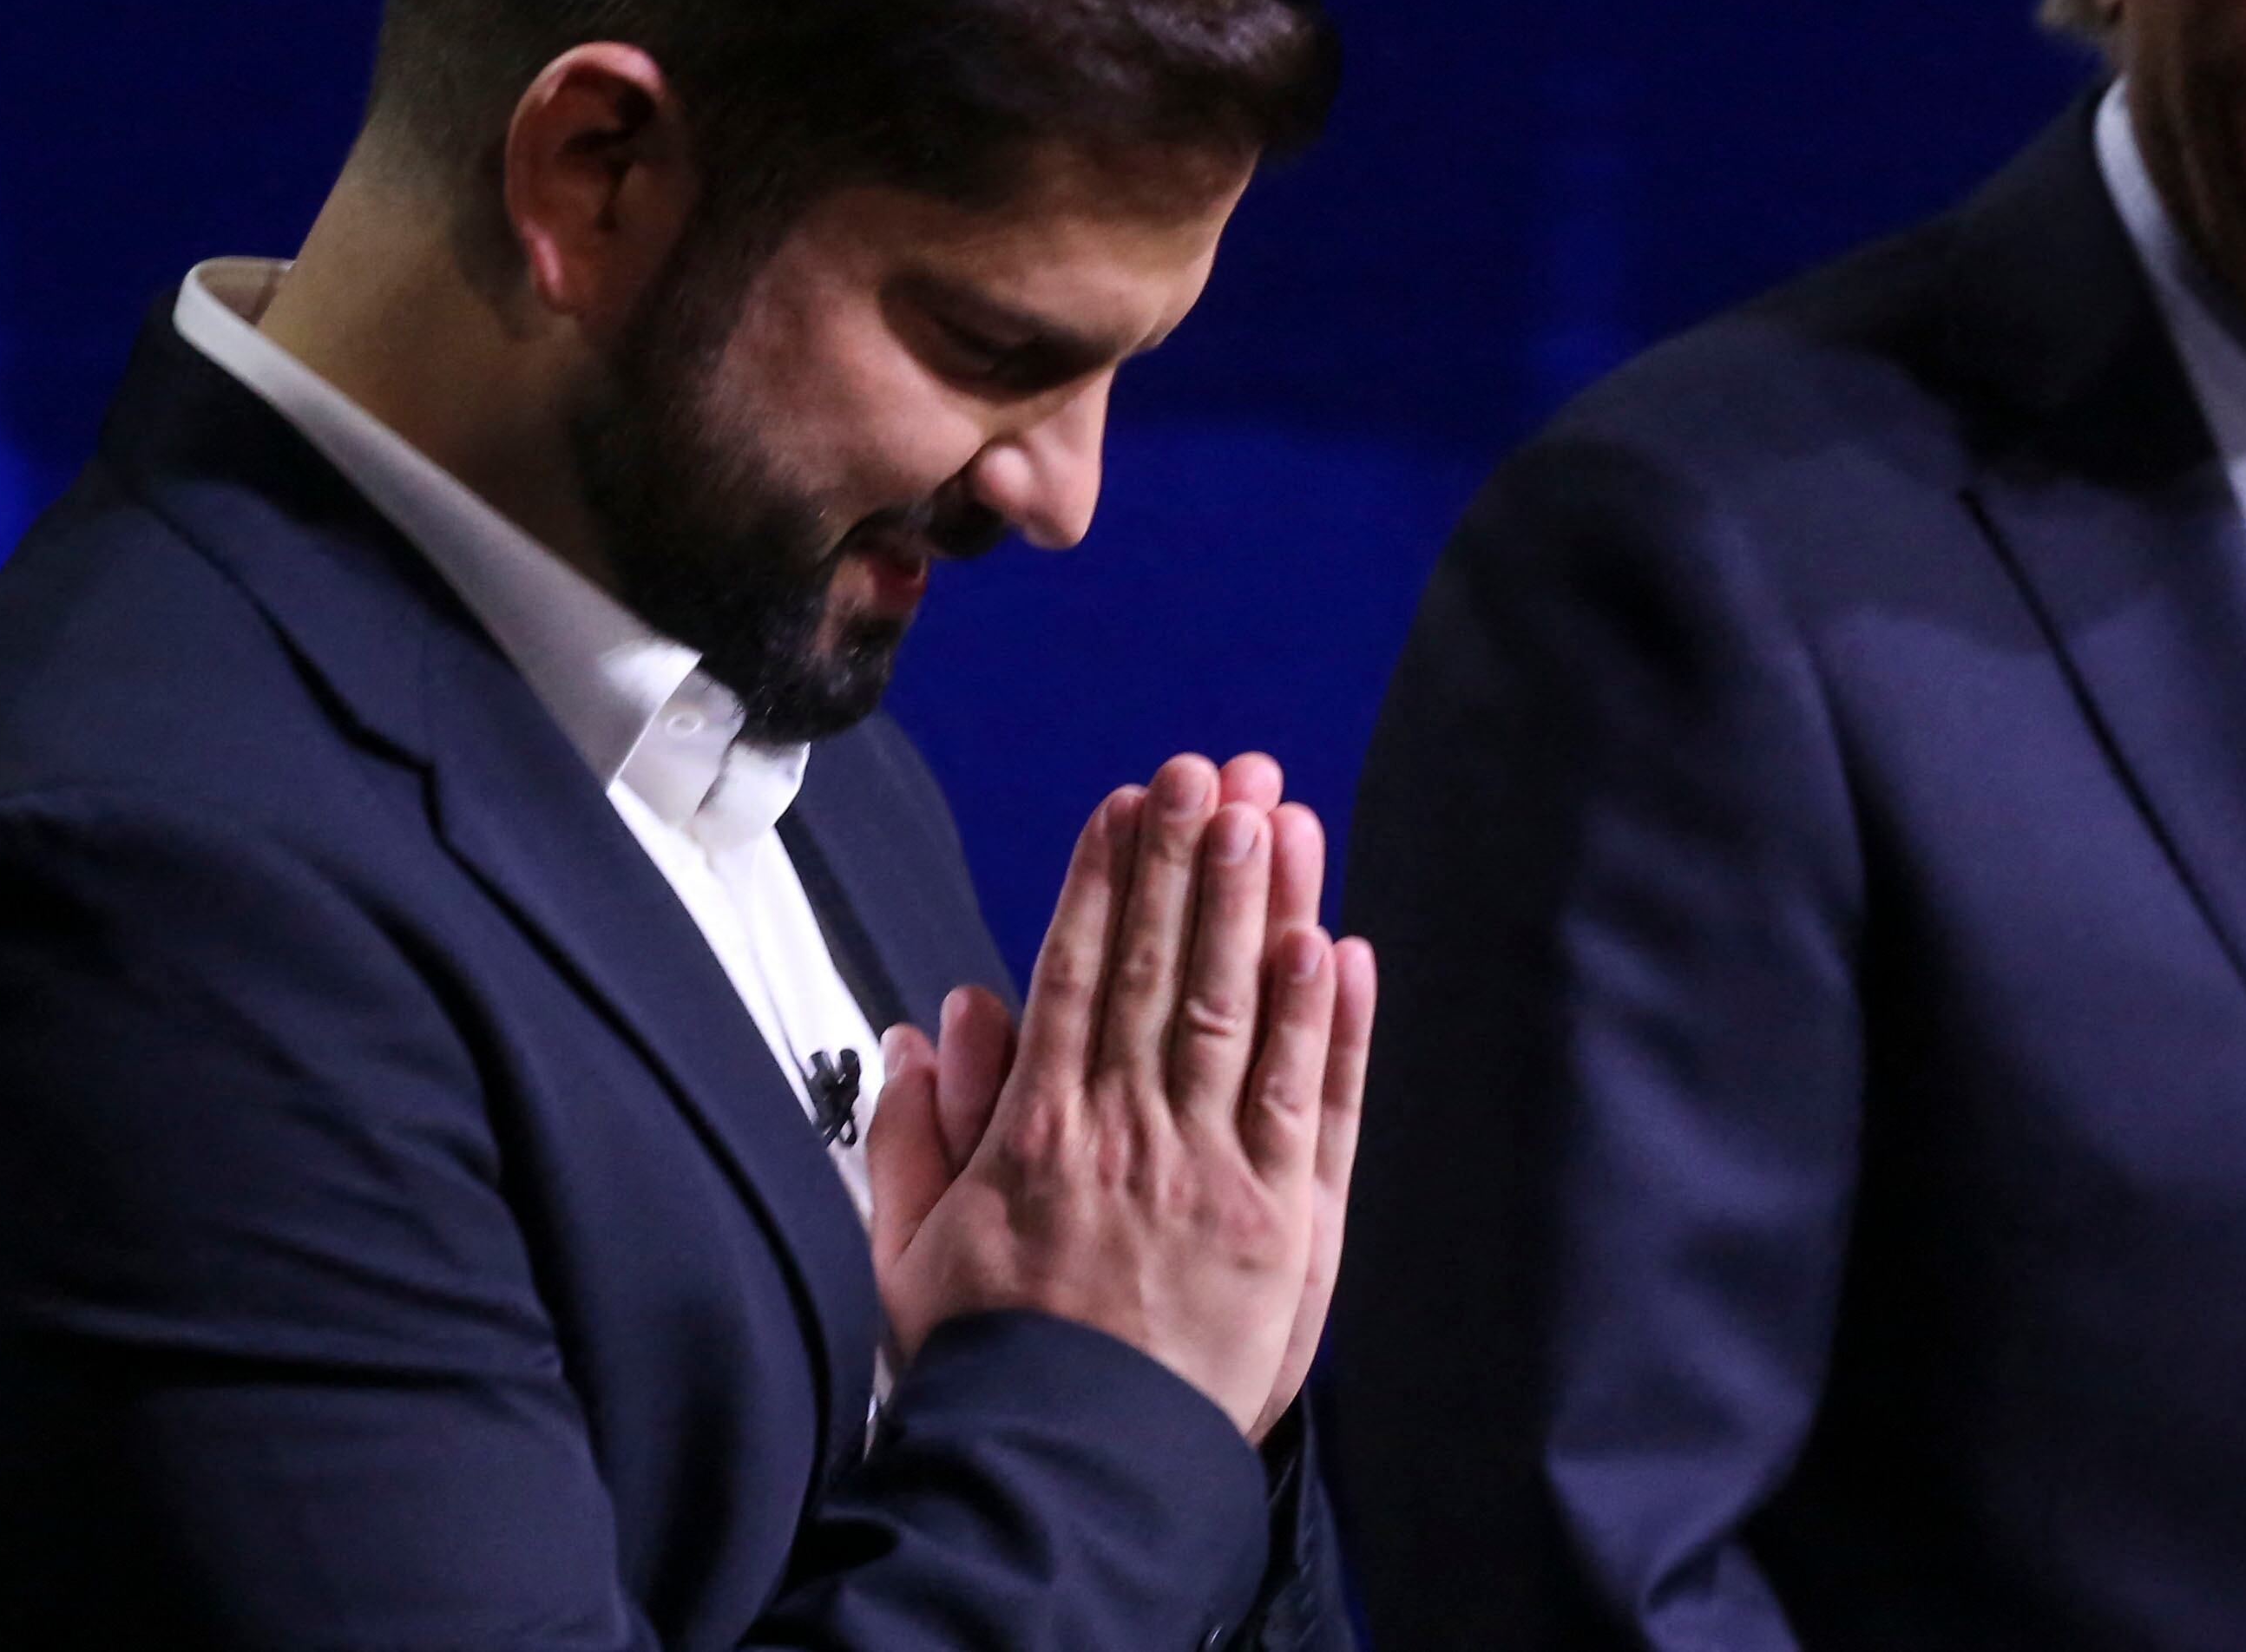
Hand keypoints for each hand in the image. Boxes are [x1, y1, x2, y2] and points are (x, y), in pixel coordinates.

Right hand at [869, 755, 1375, 1440]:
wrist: (1067, 1476)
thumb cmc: (991, 1368)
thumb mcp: (909, 1250)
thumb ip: (914, 1135)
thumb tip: (933, 1030)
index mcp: (1039, 1129)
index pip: (1081, 970)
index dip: (1110, 875)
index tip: (1131, 799)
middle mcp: (1130, 1132)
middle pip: (1169, 966)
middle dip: (1191, 858)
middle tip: (1214, 769)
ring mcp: (1216, 1175)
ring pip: (1244, 1012)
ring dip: (1262, 907)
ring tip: (1277, 817)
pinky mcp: (1287, 1226)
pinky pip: (1314, 1104)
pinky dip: (1329, 1024)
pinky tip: (1336, 949)